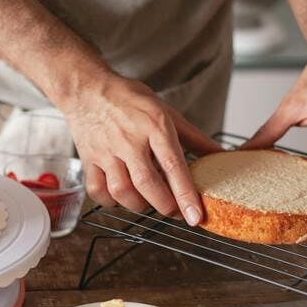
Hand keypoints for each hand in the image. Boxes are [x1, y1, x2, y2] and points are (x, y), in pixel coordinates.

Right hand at [61, 73, 222, 224]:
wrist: (87, 89)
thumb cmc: (128, 99)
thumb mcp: (165, 111)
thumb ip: (193, 137)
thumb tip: (219, 155)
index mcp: (154, 125)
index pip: (173, 164)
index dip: (185, 194)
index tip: (195, 217)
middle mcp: (130, 140)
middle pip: (147, 183)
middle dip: (164, 205)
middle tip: (174, 211)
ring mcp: (107, 151)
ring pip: (121, 191)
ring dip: (138, 204)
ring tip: (148, 202)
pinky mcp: (89, 160)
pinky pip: (97, 190)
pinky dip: (110, 201)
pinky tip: (121, 196)